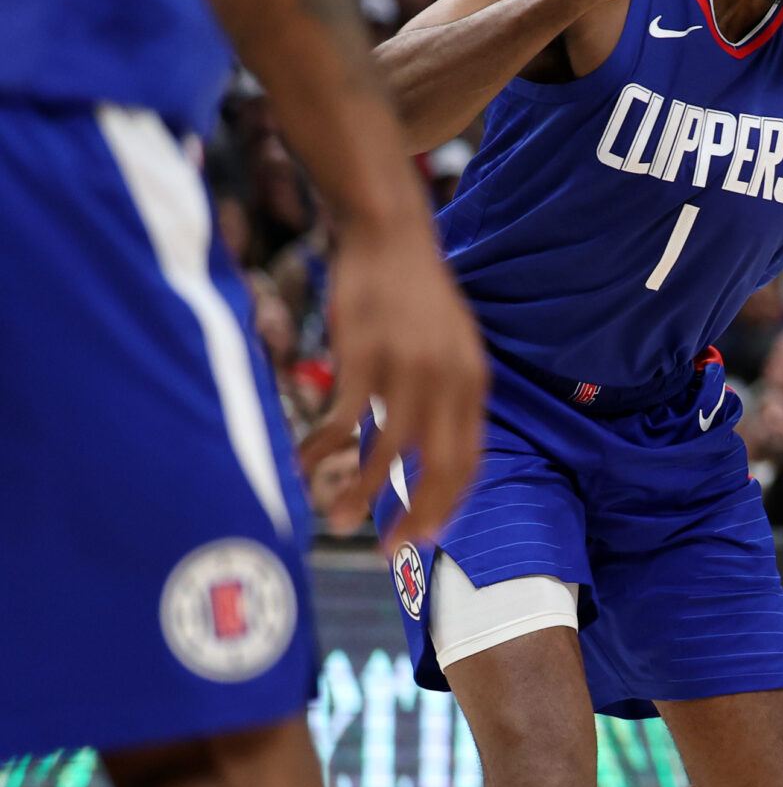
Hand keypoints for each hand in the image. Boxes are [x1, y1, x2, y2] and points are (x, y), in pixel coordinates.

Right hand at [310, 217, 485, 551]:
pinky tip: (304, 463)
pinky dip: (323, 448)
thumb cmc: (414, 297)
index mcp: (474, 383)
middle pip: (439, 467)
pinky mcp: (364, 356)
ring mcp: (408, 369)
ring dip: (361, 493)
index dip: (448, 505)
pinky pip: (344, 419)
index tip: (427, 537)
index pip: (470, 461)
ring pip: (387, 452)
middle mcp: (450, 381)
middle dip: (416, 515)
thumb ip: (448, 397)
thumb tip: (433, 449)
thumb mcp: (451, 348)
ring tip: (336, 522)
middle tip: (391, 551)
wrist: (390, 235)